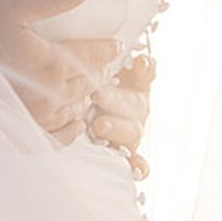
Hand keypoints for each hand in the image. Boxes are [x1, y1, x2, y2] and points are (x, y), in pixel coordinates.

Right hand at [0, 0, 121, 142]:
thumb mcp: (10, 6)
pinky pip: (55, 140)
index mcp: (53, 64)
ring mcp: (36, 119)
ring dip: (84, 98)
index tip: (116, 45)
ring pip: (74, 110)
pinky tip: (74, 123)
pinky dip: (69, 131)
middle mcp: (50, 96)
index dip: (106, 50)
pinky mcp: (20, 134)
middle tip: (107, 66)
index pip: (92, 56)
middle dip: (98, 72)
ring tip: (89, 88)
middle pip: (87, 84)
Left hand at [84, 42, 152, 181]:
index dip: (144, 68)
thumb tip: (115, 50)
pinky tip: (139, 169)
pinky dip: (138, 164)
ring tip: (99, 124)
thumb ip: (96, 55)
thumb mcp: (88, 65)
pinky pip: (135, 159)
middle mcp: (135, 105)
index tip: (139, 62)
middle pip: (133, 103)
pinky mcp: (127, 149)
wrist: (75, 108)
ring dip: (117, 127)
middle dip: (116, 99)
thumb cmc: (84, 81)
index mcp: (134, 81)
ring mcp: (132, 127)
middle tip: (98, 94)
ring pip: (132, 129)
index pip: (145, 72)